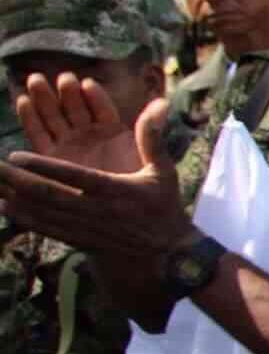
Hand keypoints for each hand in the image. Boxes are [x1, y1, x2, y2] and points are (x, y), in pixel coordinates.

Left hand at [0, 85, 190, 264]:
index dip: (45, 167)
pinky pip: (45, 228)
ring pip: (43, 212)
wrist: (167, 249)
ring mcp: (86, 227)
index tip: (17, 156)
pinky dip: (23, 217)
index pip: (76, 177)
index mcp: (116, 191)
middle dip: (17, 181)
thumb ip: (152, 138)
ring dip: (14, 197)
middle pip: (50, 195)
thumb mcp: (163, 170)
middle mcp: (98, 210)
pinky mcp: (79, 239)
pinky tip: (4, 206)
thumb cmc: (163, 203)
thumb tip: (159, 104)